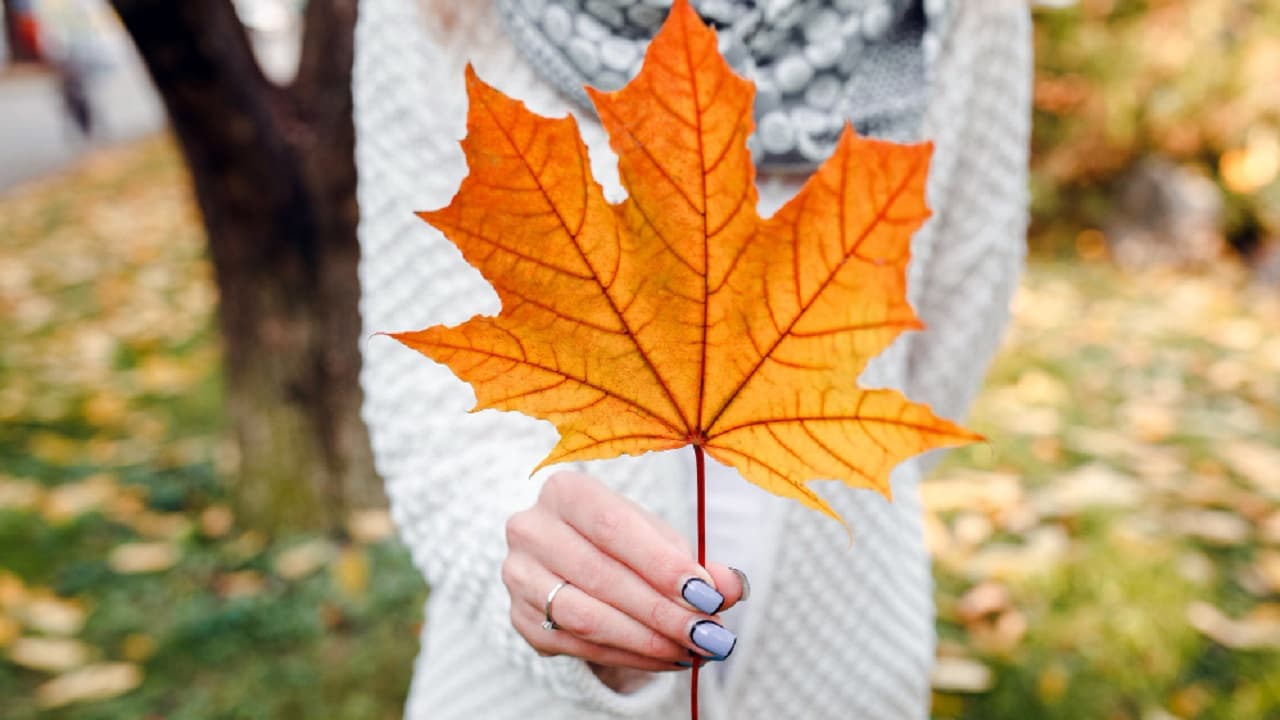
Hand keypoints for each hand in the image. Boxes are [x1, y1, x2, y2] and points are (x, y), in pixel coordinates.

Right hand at [502, 471, 746, 683]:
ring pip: (585, 616)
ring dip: (646, 640)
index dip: (660, 564)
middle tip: (709, 634)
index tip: (706, 594)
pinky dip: (628, 656)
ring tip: (691, 650)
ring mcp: (520, 576)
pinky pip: (578, 645)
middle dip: (662, 611)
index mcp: (565, 492)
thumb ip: (695, 562)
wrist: (568, 561)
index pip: (613, 527)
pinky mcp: (521, 619)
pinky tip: (665, 658)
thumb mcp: (658, 540)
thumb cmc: (620, 542)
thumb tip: (732, 587)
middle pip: (601, 575)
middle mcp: (531, 529)